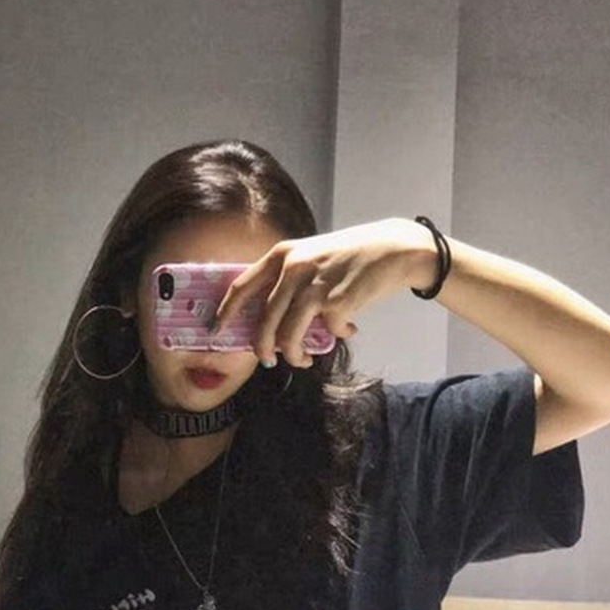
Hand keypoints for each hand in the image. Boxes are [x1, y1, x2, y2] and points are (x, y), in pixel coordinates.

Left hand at [213, 218, 434, 367]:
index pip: (242, 286)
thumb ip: (289, 279)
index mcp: (282, 255)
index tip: (216, 329)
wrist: (393, 249)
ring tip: (305, 359)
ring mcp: (314, 286)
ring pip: (289, 336)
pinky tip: (348, 329)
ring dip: (295, 355)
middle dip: (263, 348)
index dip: (226, 311)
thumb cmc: (351, 255)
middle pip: (264, 321)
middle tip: (268, 360)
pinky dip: (337, 337)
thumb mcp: (312, 256)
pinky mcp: (338, 303)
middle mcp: (293, 269)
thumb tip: (270, 316)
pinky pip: (328, 334)